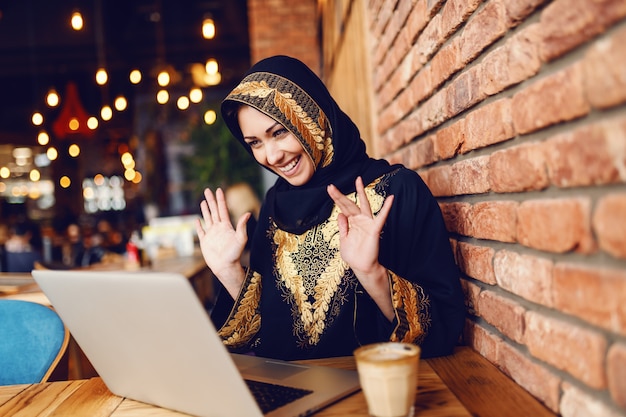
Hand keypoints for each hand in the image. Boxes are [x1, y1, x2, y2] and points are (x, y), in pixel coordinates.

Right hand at [195, 187, 248, 297]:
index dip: (220, 199)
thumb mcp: (241, 239)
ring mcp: (212, 234)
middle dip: (211, 200)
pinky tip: (197, 220)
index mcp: (226, 226)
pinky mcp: (205, 242)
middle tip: (207, 189)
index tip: (219, 189)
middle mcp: (219, 228)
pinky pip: (201, 231)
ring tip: (203, 201)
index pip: (222, 209)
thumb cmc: (234, 254)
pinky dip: (198, 225)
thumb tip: (247, 213)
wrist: (225, 267)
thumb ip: (242, 226)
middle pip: (214, 211)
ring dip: (205, 210)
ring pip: (207, 218)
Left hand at [327, 177, 394, 319]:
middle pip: (349, 204)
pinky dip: (386, 208)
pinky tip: (390, 198)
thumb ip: (343, 227)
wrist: (362, 267)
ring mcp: (367, 223)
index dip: (336, 199)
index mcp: (352, 223)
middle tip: (330, 186)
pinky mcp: (375, 229)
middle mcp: (360, 220)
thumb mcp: (344, 240)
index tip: (329, 188)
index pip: (343, 208)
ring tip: (359, 180)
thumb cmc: (354, 255)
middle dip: (340, 196)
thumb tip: (340, 214)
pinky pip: (381, 217)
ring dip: (361, 192)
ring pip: (363, 205)